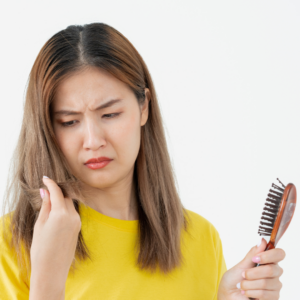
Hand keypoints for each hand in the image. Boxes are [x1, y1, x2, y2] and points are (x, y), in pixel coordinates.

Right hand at [30, 176, 80, 298]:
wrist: (52, 269)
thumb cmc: (41, 248)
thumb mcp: (40, 225)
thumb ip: (45, 206)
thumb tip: (45, 191)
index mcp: (61, 214)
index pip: (57, 192)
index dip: (51, 183)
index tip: (45, 178)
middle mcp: (72, 216)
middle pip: (65, 196)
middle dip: (56, 191)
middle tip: (46, 189)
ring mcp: (77, 221)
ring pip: (69, 204)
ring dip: (61, 200)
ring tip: (50, 201)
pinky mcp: (78, 227)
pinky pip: (72, 212)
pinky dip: (65, 208)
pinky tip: (57, 212)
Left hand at [218, 237, 284, 299]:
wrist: (228, 295)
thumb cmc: (233, 280)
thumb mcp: (241, 265)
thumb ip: (252, 254)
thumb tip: (262, 240)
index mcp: (267, 261)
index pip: (279, 254)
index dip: (269, 255)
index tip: (255, 258)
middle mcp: (274, 273)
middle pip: (272, 269)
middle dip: (253, 273)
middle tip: (243, 275)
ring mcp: (275, 286)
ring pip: (266, 283)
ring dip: (249, 284)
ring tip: (242, 286)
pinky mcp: (273, 298)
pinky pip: (266, 294)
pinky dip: (252, 292)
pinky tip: (246, 293)